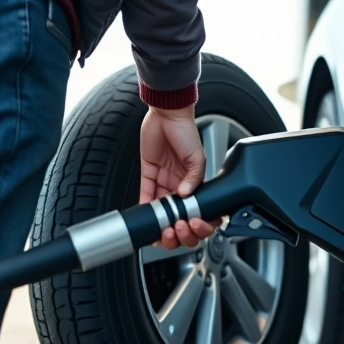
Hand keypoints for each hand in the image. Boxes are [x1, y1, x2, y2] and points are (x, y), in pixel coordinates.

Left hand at [139, 104, 216, 248]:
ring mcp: (164, 180)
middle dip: (179, 228)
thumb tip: (185, 197)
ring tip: (162, 229)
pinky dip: (145, 209)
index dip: (197, 221)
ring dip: (162, 223)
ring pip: (162, 211)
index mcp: (194, 182)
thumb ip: (194, 178)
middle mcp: (179, 184)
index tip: (194, 225)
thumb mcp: (197, 156)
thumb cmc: (185, 130)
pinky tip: (147, 218)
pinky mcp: (149, 174)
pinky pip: (146, 196)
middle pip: (179, 215)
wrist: (168, 114)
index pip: (196, 208)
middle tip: (177, 230)